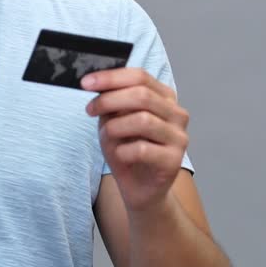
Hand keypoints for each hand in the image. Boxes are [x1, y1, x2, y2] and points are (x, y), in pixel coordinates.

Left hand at [84, 67, 189, 212]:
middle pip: (142, 95)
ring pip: (143, 120)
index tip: (86, 83)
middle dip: (109, 100)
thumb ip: (110, 102)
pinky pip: (142, 149)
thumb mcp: (113, 121)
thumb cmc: (127, 151)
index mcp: (164, 97)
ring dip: (116, 127)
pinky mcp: (175, 160)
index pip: (140, 76)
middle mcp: (177, 113)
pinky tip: (121, 156)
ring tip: (108, 137)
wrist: (140, 190)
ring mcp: (179, 137)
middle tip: (90, 110)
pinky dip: (123, 151)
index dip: (111, 77)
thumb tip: (96, 85)